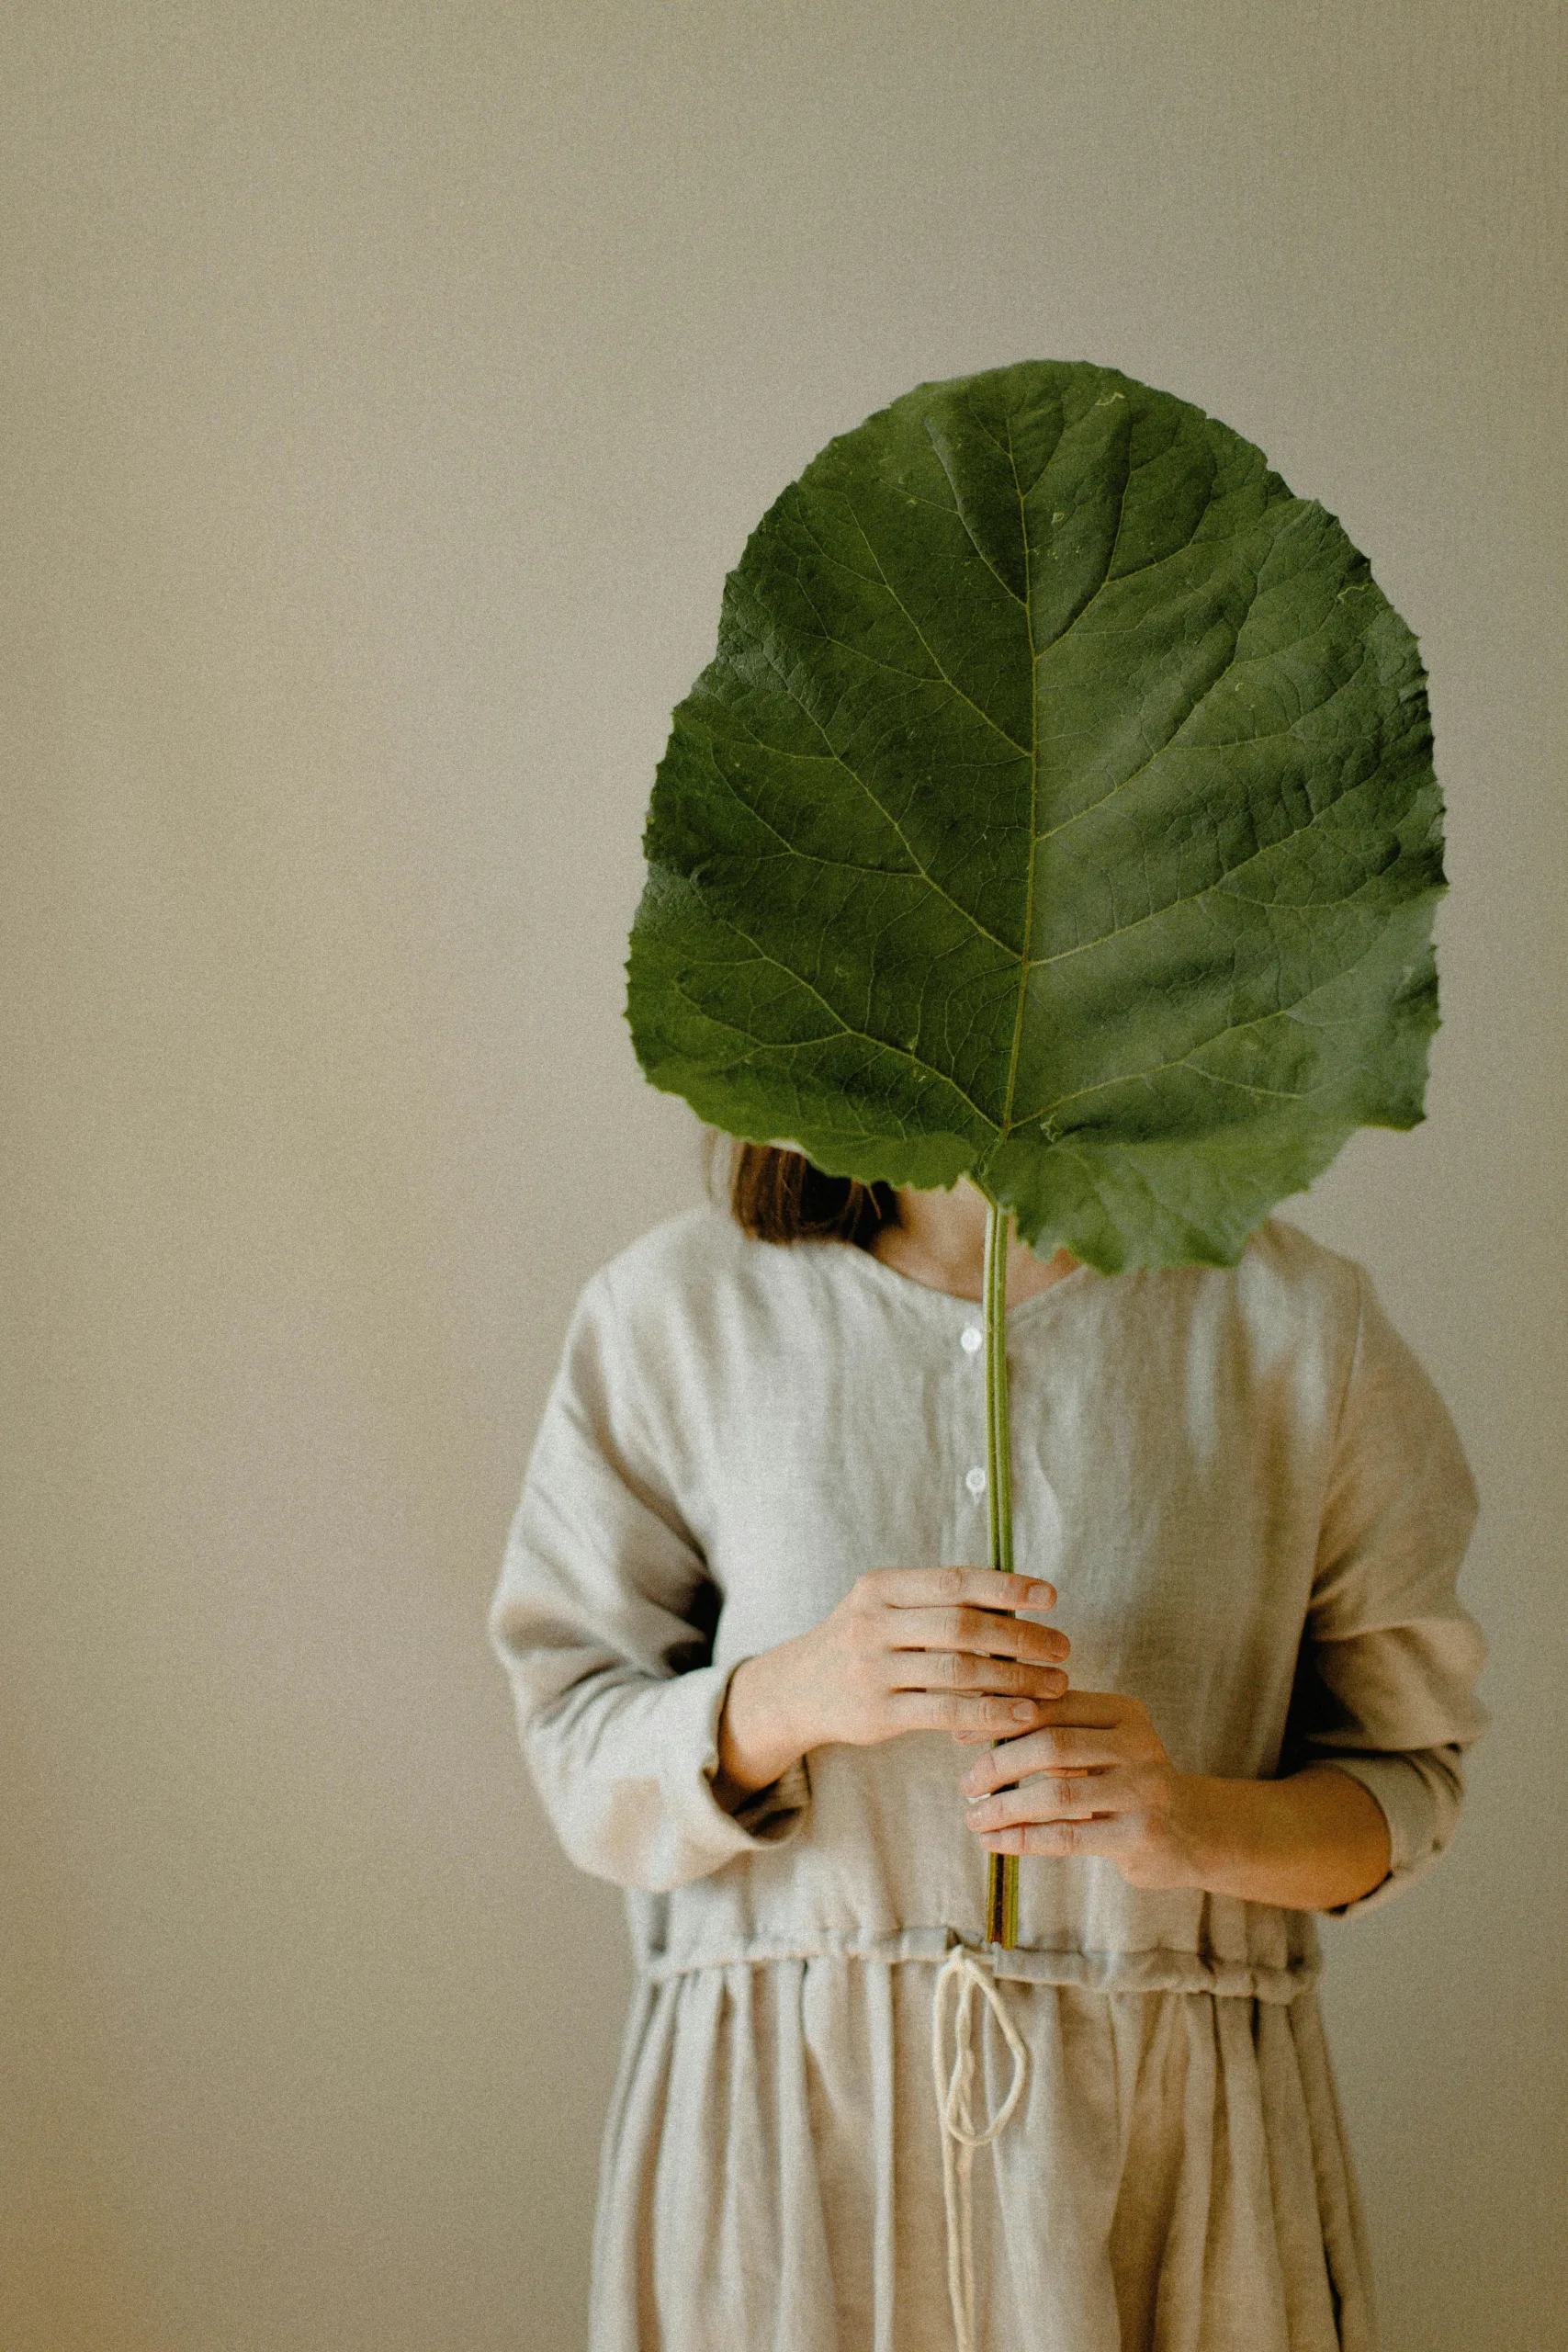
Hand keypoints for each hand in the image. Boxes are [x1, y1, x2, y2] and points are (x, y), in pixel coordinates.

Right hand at [716, 1568, 1069, 1798]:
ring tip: (1055, 1683)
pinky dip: (991, 1713)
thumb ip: (936, 1603)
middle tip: (1063, 1647)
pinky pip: (946, 1712)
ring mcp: (872, 1670)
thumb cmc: (861, 1642)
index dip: (1006, 1586)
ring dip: (1017, 1677)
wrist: (797, 1689)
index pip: (954, 1580)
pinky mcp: (877, 1714)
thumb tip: (1015, 1600)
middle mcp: (872, 1623)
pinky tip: (1023, 1714)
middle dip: (1021, 1636)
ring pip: (959, 1671)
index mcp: (879, 1587)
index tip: (1050, 1595)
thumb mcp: (884, 1608)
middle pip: (962, 1625)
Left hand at [958, 1695, 1395, 1908]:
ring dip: (1006, 1807)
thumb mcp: (1101, 1744)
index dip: (1000, 1718)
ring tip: (974, 1817)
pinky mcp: (1139, 1835)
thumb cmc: (1127, 1782)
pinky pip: (1067, 1835)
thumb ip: (1049, 1730)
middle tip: (966, 1784)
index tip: (960, 1735)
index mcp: (1122, 1711)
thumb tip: (967, 1721)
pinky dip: (1023, 1838)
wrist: (1196, 1831)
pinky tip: (995, 1842)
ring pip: (1057, 1794)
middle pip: (1051, 1745)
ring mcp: (1142, 1790)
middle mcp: (1136, 1744)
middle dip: (999, 1764)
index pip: (1051, 1705)